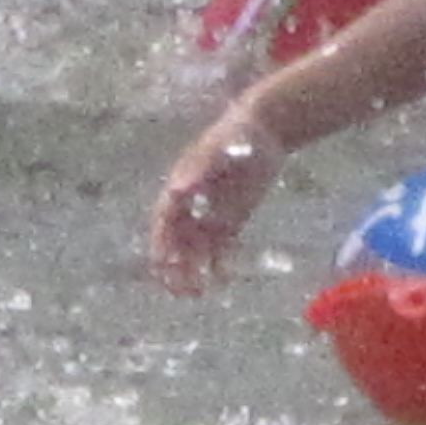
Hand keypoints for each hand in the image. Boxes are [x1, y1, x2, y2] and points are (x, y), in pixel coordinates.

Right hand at [152, 102, 284, 293]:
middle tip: (179, 289)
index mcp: (180, 186)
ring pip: (194, 251)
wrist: (265, 129)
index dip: (160, 244)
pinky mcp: (230, 221)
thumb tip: (177, 188)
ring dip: (192, 272)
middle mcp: (191, 204)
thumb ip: (199, 168)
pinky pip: (220, 249)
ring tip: (197, 294)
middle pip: (174, 242)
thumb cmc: (238, 134)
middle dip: (173, 267)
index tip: (162, 264)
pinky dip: (218, 266)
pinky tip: (223, 281)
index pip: (163, 221)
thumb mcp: (220, 149)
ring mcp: (210, 214)